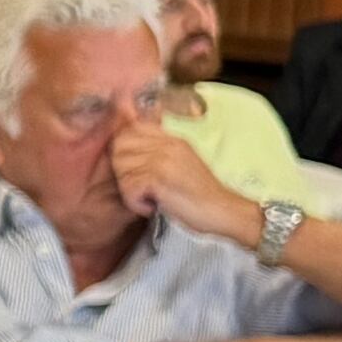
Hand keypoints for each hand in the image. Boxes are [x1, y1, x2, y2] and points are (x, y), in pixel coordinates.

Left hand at [107, 117, 252, 244]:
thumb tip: (124, 146)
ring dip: (131, 192)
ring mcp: (163, 159)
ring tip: (151, 199)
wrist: (223, 211)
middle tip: (141, 189)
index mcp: (171, 139)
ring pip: (121, 172)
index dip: (122, 151)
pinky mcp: (159, 178)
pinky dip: (136, 204)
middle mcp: (166, 144)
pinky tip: (153, 207)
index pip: (129, 130)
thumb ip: (157, 152)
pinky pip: (128, 189)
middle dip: (123, 173)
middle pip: (118, 149)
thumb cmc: (198, 196)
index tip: (134, 171)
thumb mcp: (180, 164)